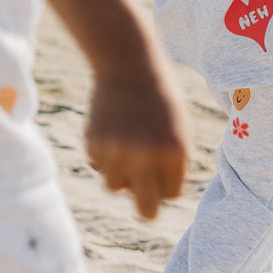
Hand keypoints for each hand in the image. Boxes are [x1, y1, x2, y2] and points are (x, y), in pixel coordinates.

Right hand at [84, 57, 190, 219]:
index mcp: (175, 150)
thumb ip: (171, 162)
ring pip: (115, 187)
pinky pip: (98, 164)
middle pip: (147, 210)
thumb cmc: (160, 97)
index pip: (172, 193)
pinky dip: (104, 153)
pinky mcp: (94, 142)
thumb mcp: (179, 127)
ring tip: (126, 147)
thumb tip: (155, 197)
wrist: (129, 62)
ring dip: (120, 173)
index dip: (168, 184)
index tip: (166, 171)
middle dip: (147, 209)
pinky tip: (112, 128)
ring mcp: (118, 149)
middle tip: (146, 204)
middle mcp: (146, 154)